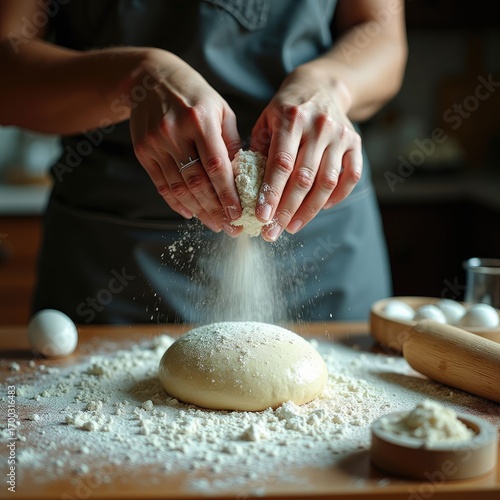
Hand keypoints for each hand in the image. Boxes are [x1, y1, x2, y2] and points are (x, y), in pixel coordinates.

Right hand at [128, 50, 242, 235]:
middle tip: (230, 227)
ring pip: (178, 188)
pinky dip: (176, 203)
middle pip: (197, 182)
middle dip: (215, 210)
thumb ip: (230, 143)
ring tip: (214, 224)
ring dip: (198, 211)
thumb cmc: (194, 95)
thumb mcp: (220, 110)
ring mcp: (155, 143)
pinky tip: (191, 213)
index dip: (228, 194)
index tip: (238, 214)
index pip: (216, 166)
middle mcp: (175, 133)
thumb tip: (242, 177)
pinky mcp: (142, 152)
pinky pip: (161, 185)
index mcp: (199, 120)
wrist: (149, 79)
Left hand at [251, 67, 361, 240]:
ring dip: (309, 210)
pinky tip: (321, 208)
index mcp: (291, 119)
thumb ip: (258, 151)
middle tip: (272, 232)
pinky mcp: (355, 143)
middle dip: (286, 210)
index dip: (271, 193)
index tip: (262, 217)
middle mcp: (318, 127)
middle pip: (303, 178)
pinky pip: (351, 177)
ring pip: (326, 182)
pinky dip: (338, 196)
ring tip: (292, 227)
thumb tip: (246, 189)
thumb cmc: (286, 109)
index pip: (281, 163)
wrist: (322, 86)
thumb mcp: (266, 120)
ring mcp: (340, 136)